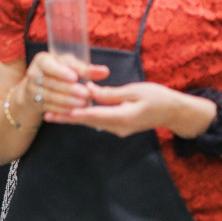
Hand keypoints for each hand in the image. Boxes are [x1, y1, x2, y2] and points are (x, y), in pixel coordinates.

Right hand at [17, 50, 109, 118]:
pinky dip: (62, 109)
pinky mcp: (35, 103)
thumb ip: (85, 68)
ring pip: (50, 96)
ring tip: (83, 103)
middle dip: (69, 89)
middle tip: (86, 93)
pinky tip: (75, 111)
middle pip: (51, 82)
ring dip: (68, 101)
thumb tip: (104, 72)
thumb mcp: (69, 65)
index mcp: (42, 60)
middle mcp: (33, 74)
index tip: (74, 77)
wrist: (38, 86)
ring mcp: (32, 90)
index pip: (48, 64)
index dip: (60, 71)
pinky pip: (49, 107)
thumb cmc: (59, 71)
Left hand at [61, 82, 215, 138]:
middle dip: (67, 117)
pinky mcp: (119, 127)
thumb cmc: (159, 97)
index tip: (58, 111)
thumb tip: (89, 90)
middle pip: (88, 122)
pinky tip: (72, 112)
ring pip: (91, 123)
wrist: (174, 112)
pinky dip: (85, 117)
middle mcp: (118, 127)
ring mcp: (119, 129)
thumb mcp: (135, 91)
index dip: (75, 113)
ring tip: (53, 114)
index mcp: (124, 117)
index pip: (94, 115)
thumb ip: (110, 93)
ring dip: (73, 118)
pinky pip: (98, 122)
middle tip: (47, 114)